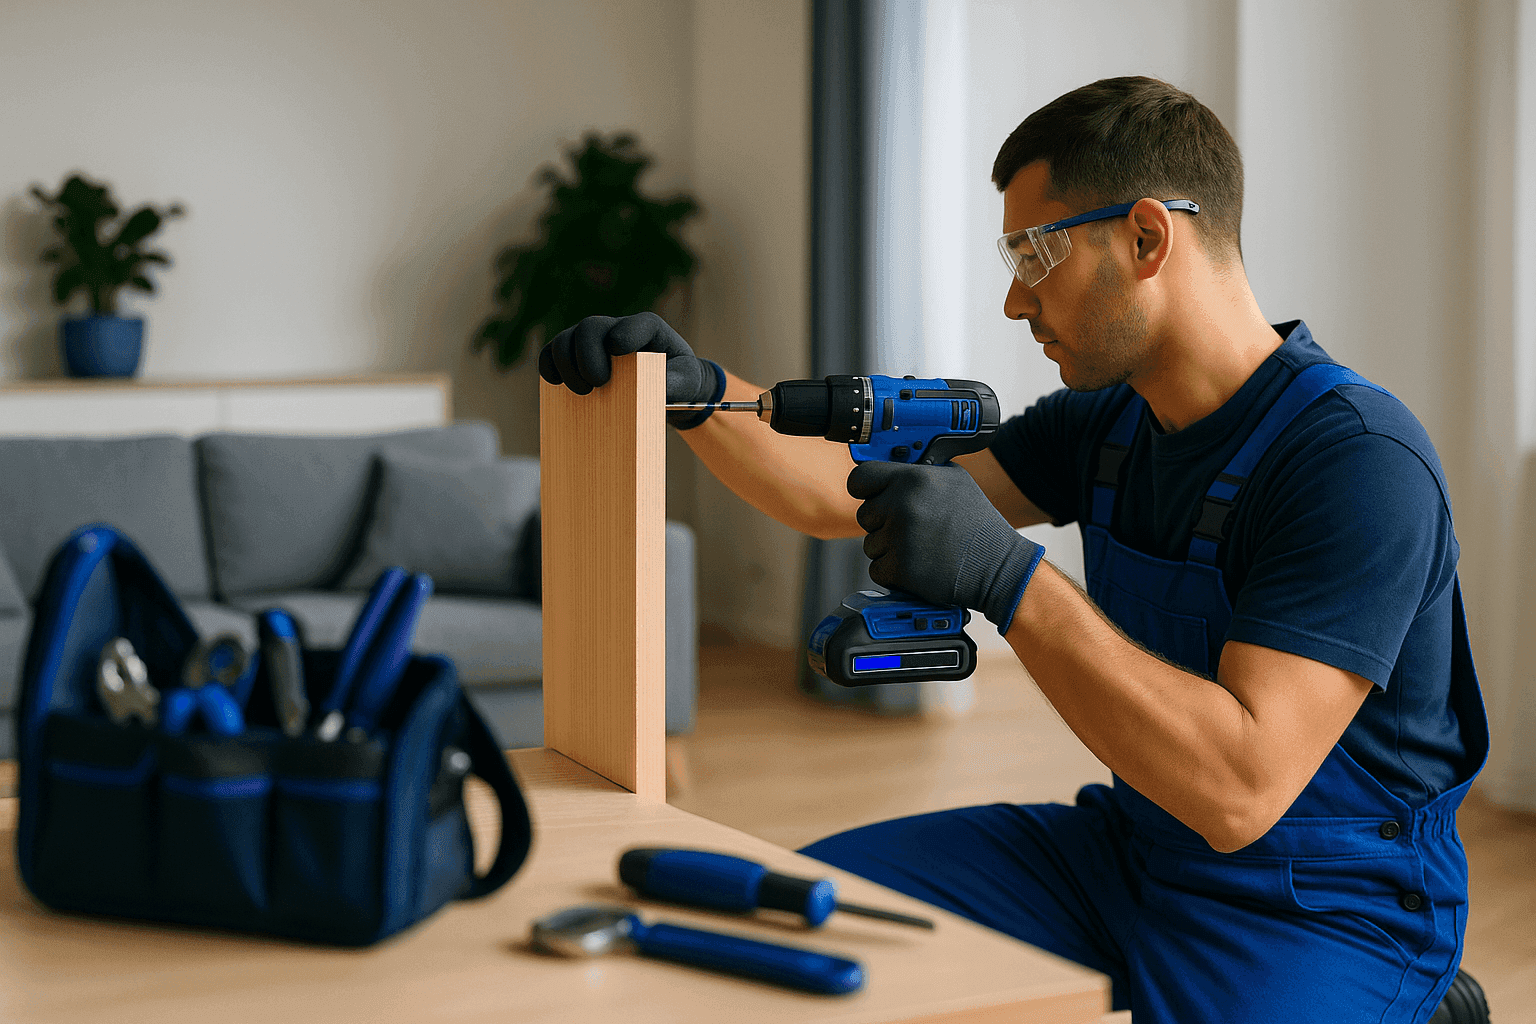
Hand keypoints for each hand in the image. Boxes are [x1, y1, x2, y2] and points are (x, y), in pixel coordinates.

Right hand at [539, 313, 724, 427]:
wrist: (665, 386)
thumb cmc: (678, 380)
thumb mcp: (687, 383)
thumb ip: (676, 384)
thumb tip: (657, 390)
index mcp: (647, 327)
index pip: (632, 324)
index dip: (622, 336)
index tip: (618, 353)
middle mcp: (615, 327)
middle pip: (590, 328)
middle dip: (587, 356)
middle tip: (597, 384)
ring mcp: (593, 340)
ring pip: (566, 339)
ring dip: (565, 364)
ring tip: (582, 392)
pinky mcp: (576, 354)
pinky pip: (552, 353)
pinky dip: (549, 366)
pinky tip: (557, 384)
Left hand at [848, 461, 1045, 633]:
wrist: (997, 565)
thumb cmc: (977, 524)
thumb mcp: (954, 479)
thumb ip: (918, 471)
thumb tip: (890, 466)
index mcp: (913, 479)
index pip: (860, 478)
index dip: (864, 488)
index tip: (871, 495)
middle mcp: (903, 505)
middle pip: (864, 514)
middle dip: (883, 522)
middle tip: (913, 528)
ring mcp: (900, 538)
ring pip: (870, 544)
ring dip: (889, 549)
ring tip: (922, 547)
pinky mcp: (900, 569)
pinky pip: (877, 569)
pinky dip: (894, 572)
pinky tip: (919, 564)